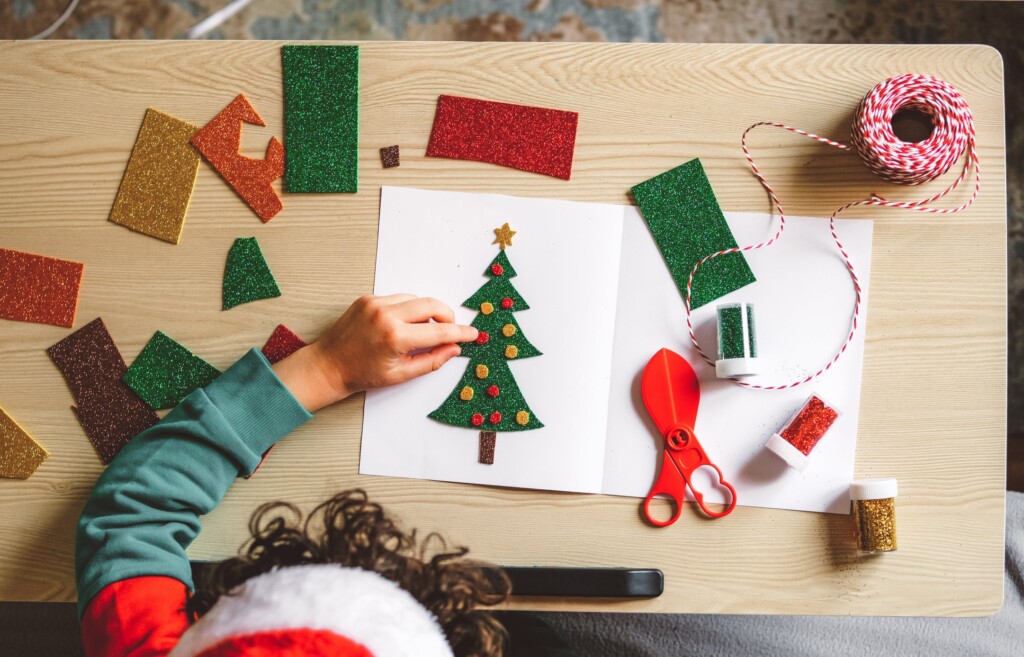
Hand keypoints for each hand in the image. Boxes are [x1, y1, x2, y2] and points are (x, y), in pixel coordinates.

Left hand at [272, 294, 477, 411]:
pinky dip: (407, 309)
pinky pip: (398, 298)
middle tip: (450, 329)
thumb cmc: (362, 374)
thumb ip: (432, 361)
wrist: (329, 365)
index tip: (473, 333)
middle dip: (447, 315)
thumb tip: (454, 349)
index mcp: (396, 338)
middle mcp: (386, 315)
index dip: (460, 332)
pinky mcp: (368, 299)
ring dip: (426, 312)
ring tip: (422, 331)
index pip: (439, 330)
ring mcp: (376, 304)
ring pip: (416, 299)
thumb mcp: (401, 374)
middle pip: (432, 305)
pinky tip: (403, 324)